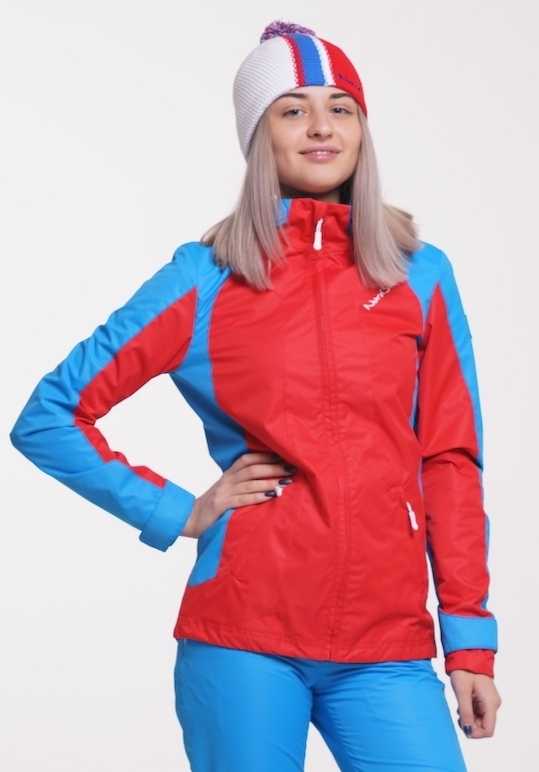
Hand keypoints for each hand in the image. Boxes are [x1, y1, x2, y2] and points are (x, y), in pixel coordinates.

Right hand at [181, 451, 296, 538]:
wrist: (191, 518)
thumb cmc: (216, 504)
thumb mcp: (229, 488)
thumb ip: (245, 481)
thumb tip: (272, 477)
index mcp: (229, 473)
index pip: (249, 459)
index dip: (266, 456)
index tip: (285, 456)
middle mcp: (227, 479)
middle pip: (252, 469)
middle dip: (273, 468)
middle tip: (291, 469)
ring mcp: (224, 491)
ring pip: (249, 483)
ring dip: (269, 482)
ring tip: (285, 482)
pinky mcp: (221, 505)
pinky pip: (242, 499)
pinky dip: (257, 496)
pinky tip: (270, 496)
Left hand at [450, 670, 501, 738]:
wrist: (467, 654)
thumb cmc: (464, 670)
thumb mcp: (462, 691)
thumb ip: (466, 712)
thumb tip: (468, 731)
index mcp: (491, 703)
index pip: (488, 731)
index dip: (476, 733)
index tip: (463, 725)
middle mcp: (493, 704)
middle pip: (484, 726)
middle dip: (471, 725)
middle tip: (458, 715)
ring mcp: (490, 701)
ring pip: (480, 720)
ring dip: (469, 718)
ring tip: (459, 707)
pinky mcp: (485, 698)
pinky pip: (479, 712)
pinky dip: (470, 712)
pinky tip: (462, 704)